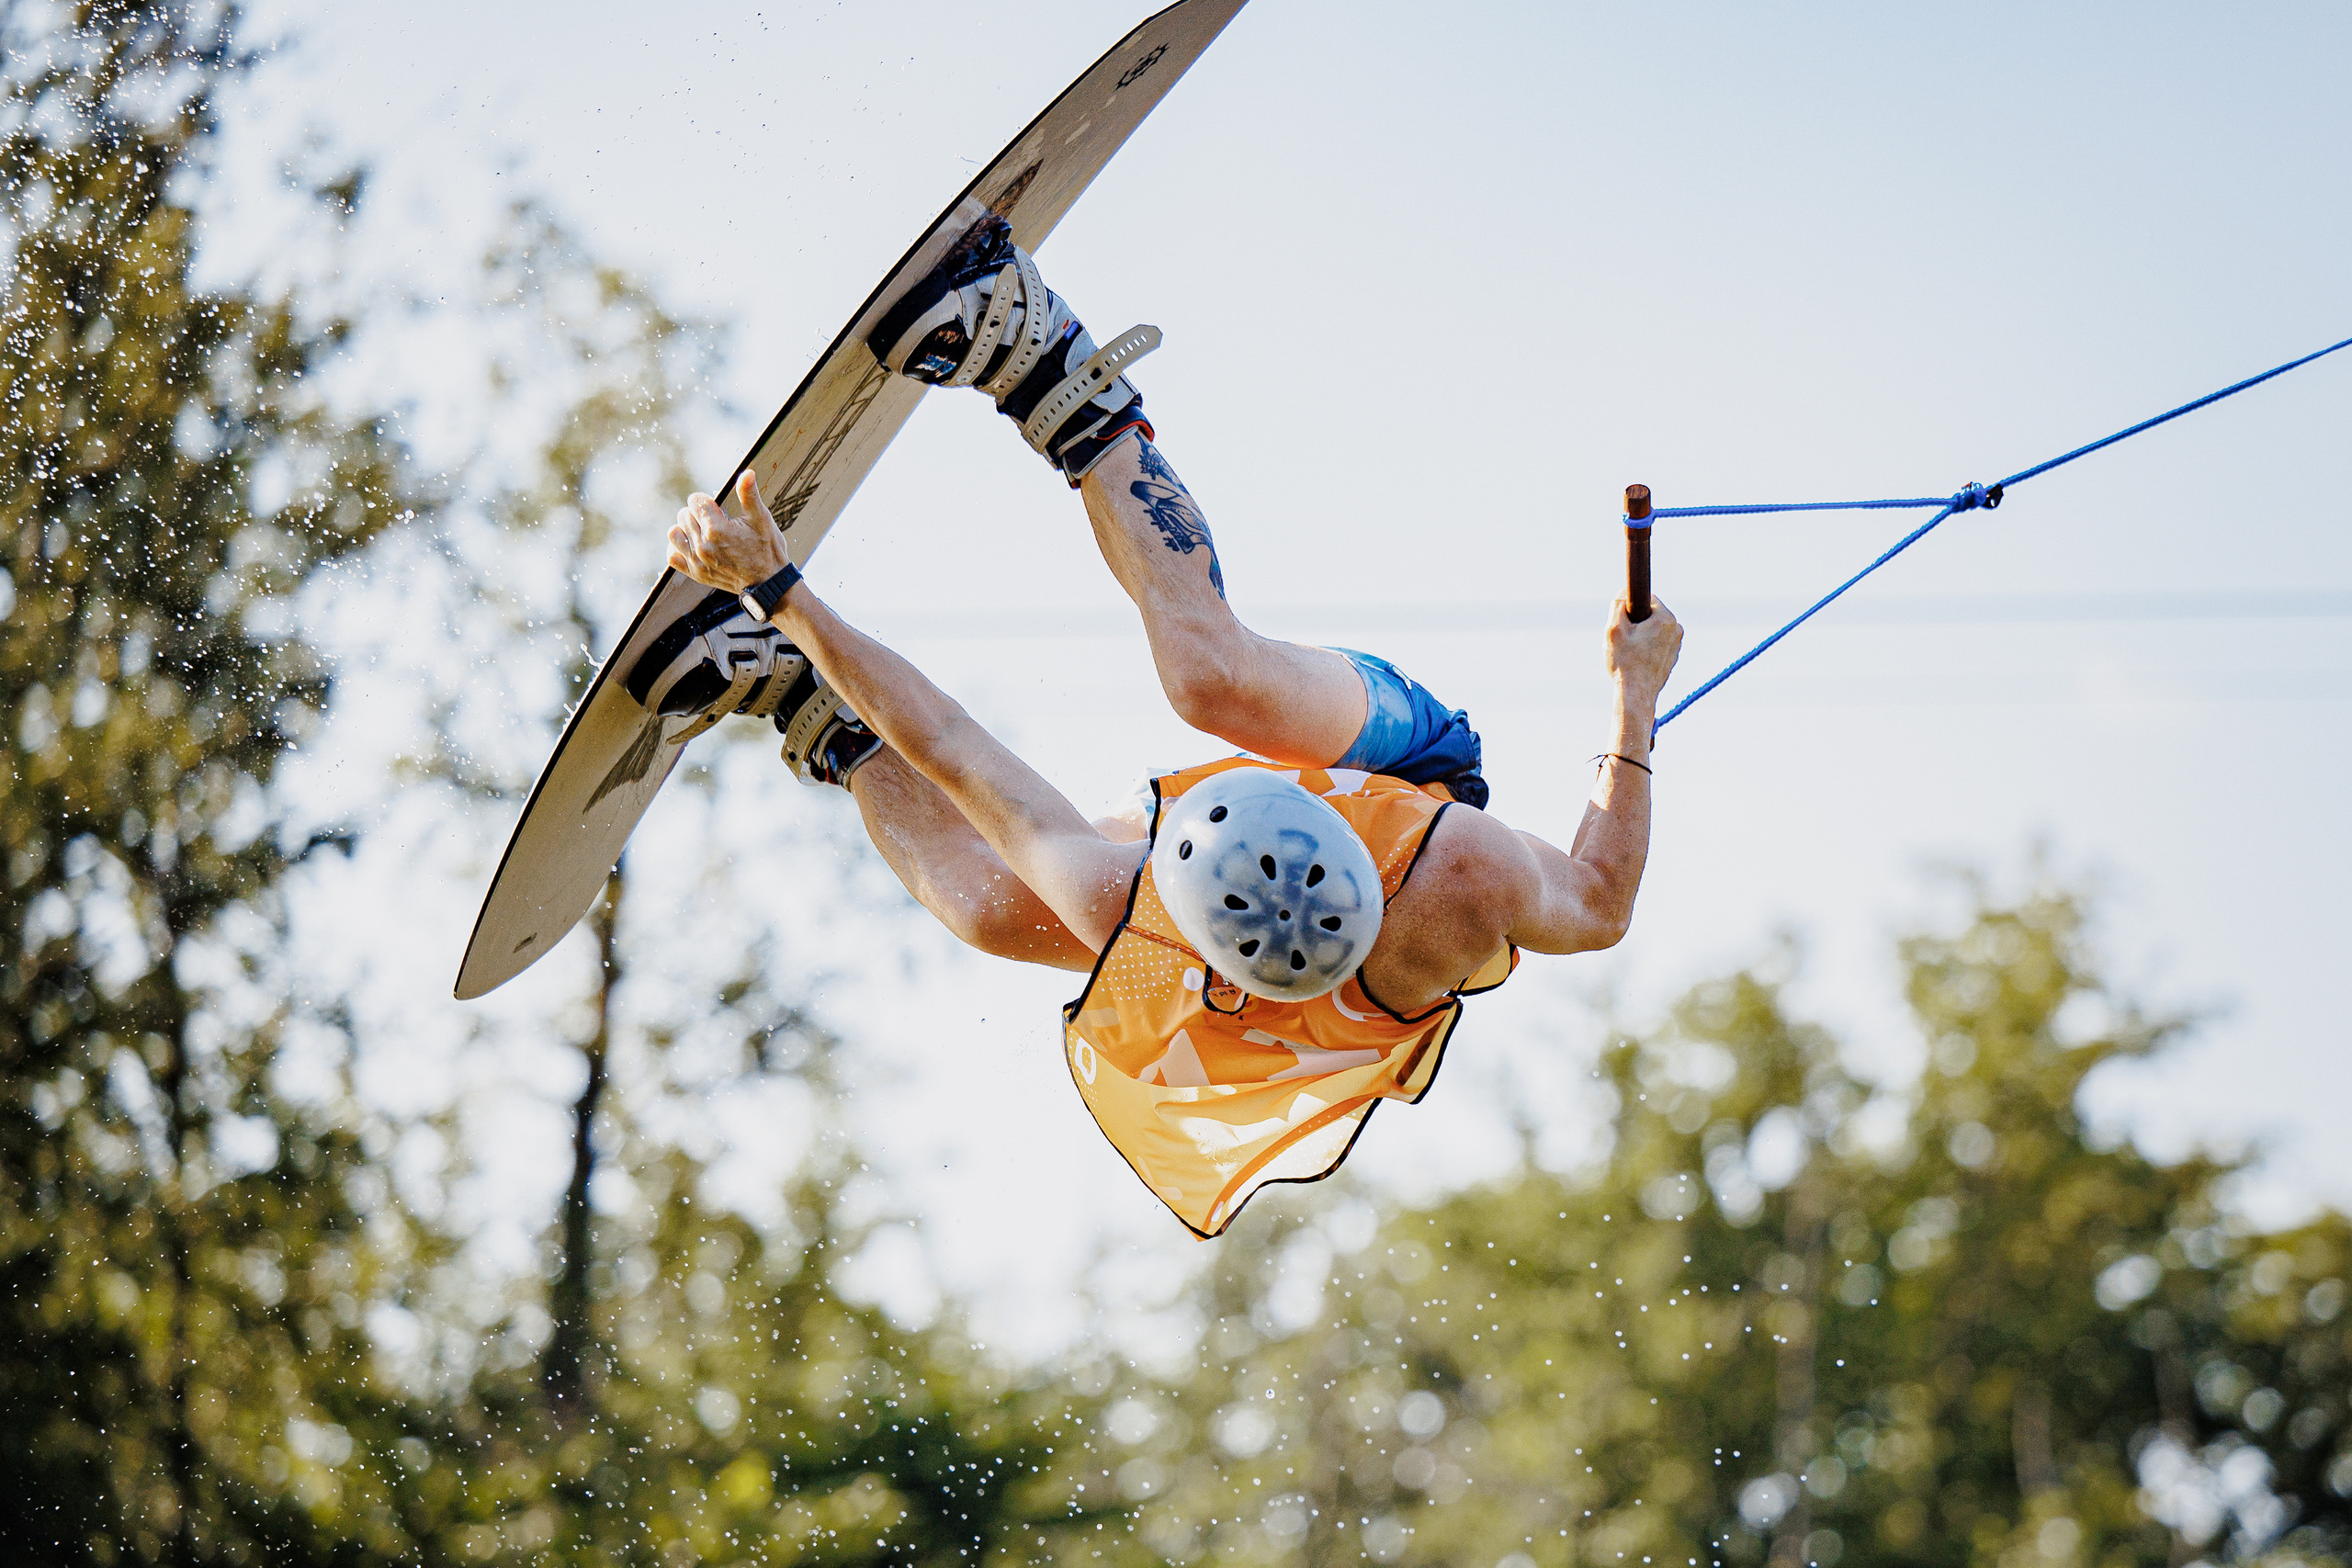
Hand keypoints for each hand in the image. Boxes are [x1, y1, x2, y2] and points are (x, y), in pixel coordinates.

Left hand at [667, 471, 791, 595]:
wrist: (769, 583)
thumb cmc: (768, 549)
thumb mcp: (761, 519)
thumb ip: (749, 495)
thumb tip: (747, 472)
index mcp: (716, 528)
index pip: (695, 500)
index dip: (707, 501)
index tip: (719, 509)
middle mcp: (703, 545)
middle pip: (683, 514)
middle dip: (698, 514)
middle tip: (716, 522)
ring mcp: (697, 561)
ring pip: (674, 533)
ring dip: (685, 529)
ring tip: (702, 532)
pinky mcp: (696, 574)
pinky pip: (672, 556)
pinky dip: (678, 548)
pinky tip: (692, 545)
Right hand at [1605, 593, 1682, 708]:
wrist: (1636, 695)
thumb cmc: (1625, 663)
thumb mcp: (1613, 630)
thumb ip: (1617, 605)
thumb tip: (1623, 593)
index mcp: (1665, 618)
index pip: (1646, 598)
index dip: (1630, 607)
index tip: (1623, 622)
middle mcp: (1676, 629)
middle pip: (1650, 614)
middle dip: (1635, 622)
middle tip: (1624, 640)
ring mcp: (1676, 644)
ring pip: (1653, 629)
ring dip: (1640, 635)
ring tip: (1630, 652)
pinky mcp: (1673, 656)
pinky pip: (1657, 643)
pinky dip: (1647, 648)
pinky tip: (1637, 661)